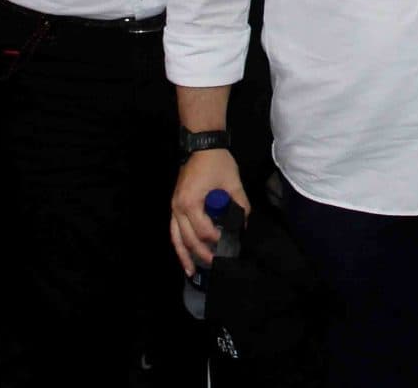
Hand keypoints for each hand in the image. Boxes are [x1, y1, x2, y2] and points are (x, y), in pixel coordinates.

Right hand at [170, 149, 247, 276]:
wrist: (202, 145)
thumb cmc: (217, 162)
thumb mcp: (233, 183)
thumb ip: (241, 205)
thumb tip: (244, 225)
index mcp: (191, 202)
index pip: (205, 230)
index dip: (219, 239)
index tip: (231, 242)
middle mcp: (178, 208)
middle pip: (189, 239)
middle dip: (203, 253)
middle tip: (217, 264)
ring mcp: (174, 207)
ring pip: (176, 238)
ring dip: (184, 256)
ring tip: (192, 272)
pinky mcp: (174, 206)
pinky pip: (174, 230)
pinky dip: (178, 244)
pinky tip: (184, 257)